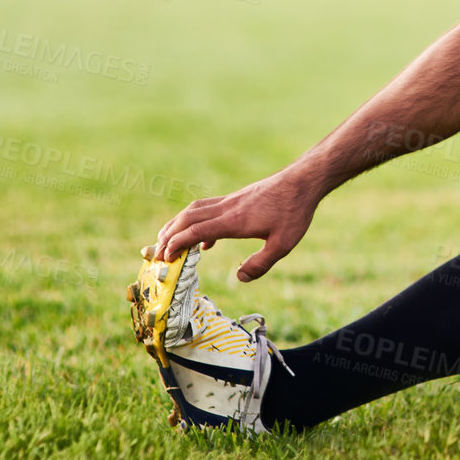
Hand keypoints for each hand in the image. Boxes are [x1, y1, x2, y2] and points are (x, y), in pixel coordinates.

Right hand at [153, 167, 320, 281]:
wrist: (303, 181)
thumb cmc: (295, 212)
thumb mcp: (283, 244)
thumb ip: (260, 263)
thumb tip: (238, 278)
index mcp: (234, 221)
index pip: (196, 231)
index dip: (177, 244)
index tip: (164, 258)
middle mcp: (227, 208)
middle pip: (188, 218)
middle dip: (169, 235)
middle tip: (157, 253)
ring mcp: (231, 201)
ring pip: (195, 210)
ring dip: (178, 225)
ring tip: (167, 242)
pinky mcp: (237, 198)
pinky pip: (208, 209)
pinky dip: (197, 222)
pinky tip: (205, 241)